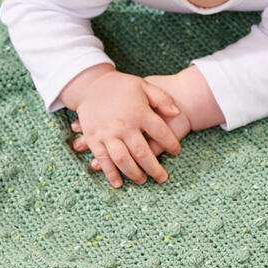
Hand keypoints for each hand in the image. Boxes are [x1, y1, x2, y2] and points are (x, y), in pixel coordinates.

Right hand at [70, 71, 182, 186]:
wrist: (90, 84)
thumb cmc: (121, 85)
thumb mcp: (144, 85)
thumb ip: (162, 99)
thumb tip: (177, 112)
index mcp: (139, 112)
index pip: (161, 133)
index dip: (171, 144)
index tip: (177, 151)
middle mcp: (124, 125)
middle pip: (143, 153)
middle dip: (155, 168)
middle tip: (163, 178)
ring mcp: (108, 134)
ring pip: (124, 160)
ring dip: (135, 174)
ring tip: (143, 181)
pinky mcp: (94, 139)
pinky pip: (104, 160)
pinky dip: (111, 173)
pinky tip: (119, 183)